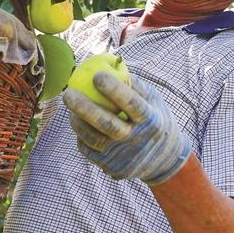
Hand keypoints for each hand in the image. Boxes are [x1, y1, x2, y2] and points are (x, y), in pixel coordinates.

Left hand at [62, 72, 190, 184]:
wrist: (165, 160)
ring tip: (70, 106)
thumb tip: (111, 63)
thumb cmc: (155, 118)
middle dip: (85, 108)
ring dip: (78, 122)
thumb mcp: (154, 100)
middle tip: (68, 93)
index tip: (96, 75)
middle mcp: (138, 141)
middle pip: (108, 125)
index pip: (132, 104)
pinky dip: (81, 137)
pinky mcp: (113, 169)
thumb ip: (134, 84)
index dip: (115, 90)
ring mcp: (125, 158)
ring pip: (94, 140)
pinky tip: (78, 123)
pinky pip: (90, 151)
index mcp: (151, 120)